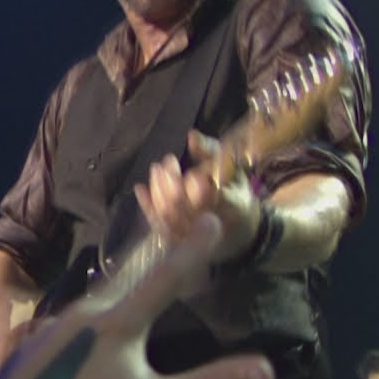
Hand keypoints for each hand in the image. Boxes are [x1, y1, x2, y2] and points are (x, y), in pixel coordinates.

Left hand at [0, 214, 273, 378]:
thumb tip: (266, 369)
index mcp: (118, 324)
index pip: (165, 278)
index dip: (192, 248)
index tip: (212, 217)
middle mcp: (87, 312)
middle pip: (130, 270)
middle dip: (155, 244)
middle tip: (173, 215)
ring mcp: (60, 324)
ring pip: (102, 286)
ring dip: (127, 267)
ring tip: (143, 252)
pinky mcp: (44, 339)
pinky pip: (82, 305)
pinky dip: (102, 293)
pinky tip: (101, 304)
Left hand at [133, 130, 259, 260]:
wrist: (236, 230)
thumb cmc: (233, 191)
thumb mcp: (231, 167)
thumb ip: (212, 151)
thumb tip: (192, 136)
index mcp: (238, 209)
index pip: (219, 202)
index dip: (203, 191)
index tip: (193, 173)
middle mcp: (216, 227)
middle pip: (191, 212)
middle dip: (175, 186)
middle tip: (167, 163)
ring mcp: (195, 237)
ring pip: (173, 219)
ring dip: (160, 192)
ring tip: (156, 170)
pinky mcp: (179, 242)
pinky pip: (161, 226)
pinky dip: (149, 207)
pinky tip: (140, 188)